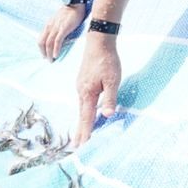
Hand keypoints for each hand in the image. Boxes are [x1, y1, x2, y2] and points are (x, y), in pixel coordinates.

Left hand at [38, 3, 85, 60]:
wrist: (75, 3)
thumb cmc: (69, 11)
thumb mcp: (59, 19)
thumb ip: (57, 27)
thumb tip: (57, 36)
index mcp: (49, 24)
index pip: (41, 38)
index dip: (41, 48)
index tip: (44, 55)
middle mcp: (50, 26)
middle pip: (42, 42)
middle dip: (43, 52)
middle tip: (47, 60)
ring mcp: (56, 27)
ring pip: (48, 43)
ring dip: (48, 53)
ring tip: (51, 60)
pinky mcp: (64, 28)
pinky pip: (57, 41)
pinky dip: (55, 49)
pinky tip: (56, 55)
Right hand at [74, 32, 120, 146]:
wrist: (99, 41)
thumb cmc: (107, 60)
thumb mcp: (112, 80)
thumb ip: (110, 98)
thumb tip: (107, 115)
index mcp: (87, 93)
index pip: (86, 118)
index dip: (85, 133)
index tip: (81, 146)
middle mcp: (81, 91)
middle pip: (81, 115)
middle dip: (79, 131)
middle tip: (75, 146)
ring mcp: (81, 86)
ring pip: (81, 108)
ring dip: (81, 122)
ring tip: (80, 134)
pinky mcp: (84, 81)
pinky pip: (83, 101)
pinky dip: (83, 111)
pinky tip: (86, 113)